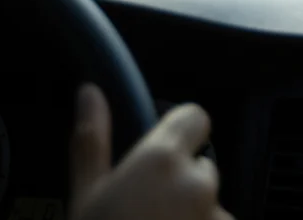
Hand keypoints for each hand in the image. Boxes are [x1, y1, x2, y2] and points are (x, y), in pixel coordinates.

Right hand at [70, 83, 231, 219]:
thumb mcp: (84, 195)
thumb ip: (91, 140)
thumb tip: (89, 94)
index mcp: (162, 160)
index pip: (195, 117)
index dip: (180, 131)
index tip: (163, 150)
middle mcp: (198, 184)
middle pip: (200, 168)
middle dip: (181, 186)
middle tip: (145, 212)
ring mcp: (218, 218)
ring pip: (209, 208)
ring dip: (193, 219)